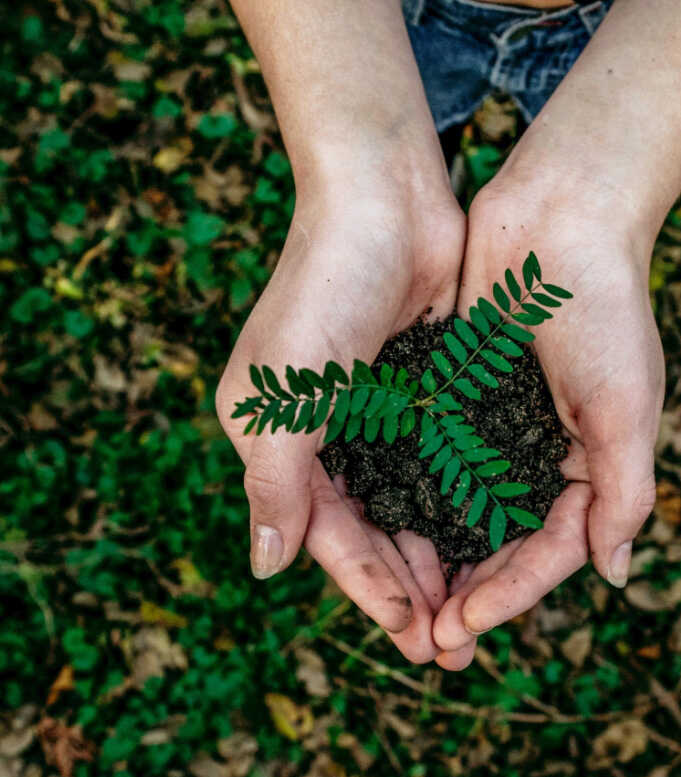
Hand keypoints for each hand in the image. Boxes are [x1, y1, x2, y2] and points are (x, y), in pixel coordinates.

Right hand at [216, 163, 465, 662]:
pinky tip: (483, 540)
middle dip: (404, 586)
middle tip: (448, 646)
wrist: (382, 202)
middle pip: (366, 529)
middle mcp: (323, 433)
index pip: (322, 531)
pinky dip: (455, 504)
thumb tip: (264, 566)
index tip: (409, 630)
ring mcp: (373, 414)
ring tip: (470, 611)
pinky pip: (436, 463)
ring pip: (405, 505)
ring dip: (434, 557)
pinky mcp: (417, 392)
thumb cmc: (321, 290)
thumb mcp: (281, 393)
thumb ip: (272, 481)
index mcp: (278, 438)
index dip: (363, 584)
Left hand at [431, 172, 664, 669]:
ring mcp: (486, 424)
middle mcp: (530, 453)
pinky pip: (423, 452)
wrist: (556, 219)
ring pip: (452, 505)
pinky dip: (404, 489)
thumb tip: (612, 574)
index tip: (462, 628)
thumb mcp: (625, 403)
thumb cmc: (603, 307)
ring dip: (427, 553)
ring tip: (394, 600)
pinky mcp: (449, 392)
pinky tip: (375, 522)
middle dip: (460, 590)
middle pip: (492, 541)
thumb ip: (623, 490)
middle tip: (422, 640)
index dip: (507, 594)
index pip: (543, 551)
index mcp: (582, 465)